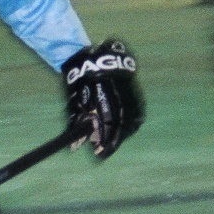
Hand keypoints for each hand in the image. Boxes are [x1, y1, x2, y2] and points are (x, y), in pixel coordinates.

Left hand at [63, 39, 144, 158]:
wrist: (103, 59)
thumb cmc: (85, 80)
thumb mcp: (77, 100)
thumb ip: (77, 122)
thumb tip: (74, 147)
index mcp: (107, 100)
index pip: (109, 127)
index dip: (103, 143)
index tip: (97, 153)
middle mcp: (123, 100)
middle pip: (121, 129)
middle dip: (112, 142)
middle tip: (103, 151)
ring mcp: (133, 98)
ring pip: (131, 124)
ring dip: (121, 135)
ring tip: (111, 142)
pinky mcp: (138, 97)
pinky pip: (136, 116)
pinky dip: (128, 126)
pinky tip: (122, 131)